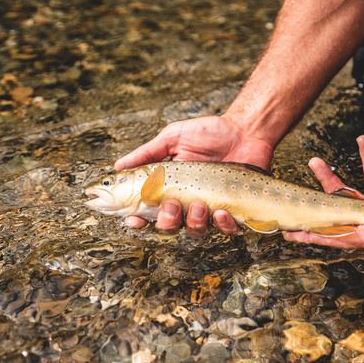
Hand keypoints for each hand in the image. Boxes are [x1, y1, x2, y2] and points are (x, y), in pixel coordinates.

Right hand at [115, 115, 274, 233]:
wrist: (245, 131)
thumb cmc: (209, 133)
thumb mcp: (173, 138)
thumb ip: (147, 154)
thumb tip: (118, 167)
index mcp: (169, 187)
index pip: (147, 211)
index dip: (137, 220)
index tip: (133, 220)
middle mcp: (187, 202)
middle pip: (169, 226)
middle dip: (167, 221)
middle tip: (172, 205)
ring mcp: (210, 208)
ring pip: (195, 231)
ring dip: (194, 222)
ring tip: (200, 204)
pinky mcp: (233, 210)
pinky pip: (225, 229)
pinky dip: (222, 225)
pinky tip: (221, 211)